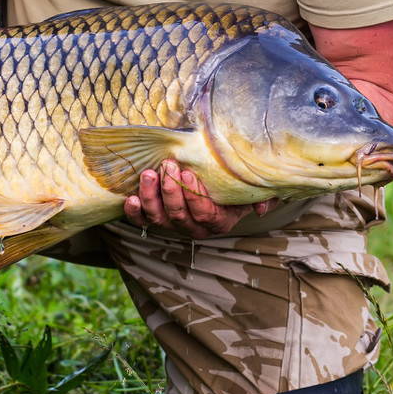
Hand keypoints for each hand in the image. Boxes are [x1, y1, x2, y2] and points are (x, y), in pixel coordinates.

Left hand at [124, 160, 275, 238]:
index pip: (205, 215)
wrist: (213, 180)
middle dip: (171, 191)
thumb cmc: (232, 184)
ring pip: (158, 218)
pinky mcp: (154, 217)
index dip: (194, 197)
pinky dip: (134, 212)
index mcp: (218, 222)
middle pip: (179, 217)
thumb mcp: (251, 189)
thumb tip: (261, 208)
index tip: (189, 174)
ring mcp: (172, 223)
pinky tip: (130, 197)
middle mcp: (194, 227)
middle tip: (168, 166)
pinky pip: (141, 220)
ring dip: (151, 196)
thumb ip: (262, 197)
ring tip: (149, 174)